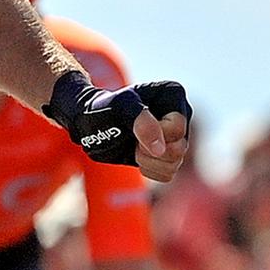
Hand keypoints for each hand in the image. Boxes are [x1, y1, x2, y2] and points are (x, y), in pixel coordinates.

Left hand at [43, 72, 190, 180]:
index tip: (133, 125)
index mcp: (173, 95)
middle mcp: (180, 115)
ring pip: (175, 163)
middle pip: (179, 148)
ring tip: (133, 145)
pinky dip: (149, 169)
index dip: (153, 133)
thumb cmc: (104, 109)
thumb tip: (160, 149)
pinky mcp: (167, 154)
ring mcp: (176, 136)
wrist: (89, 122)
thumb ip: (142, 121)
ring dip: (147, 160)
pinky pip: (167, 174)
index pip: (177, 128)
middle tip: (131, 137)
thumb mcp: (120, 107)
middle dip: (149, 149)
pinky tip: (136, 155)